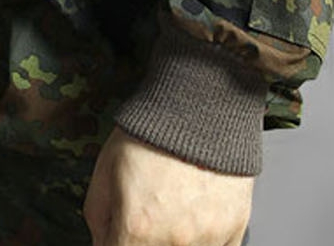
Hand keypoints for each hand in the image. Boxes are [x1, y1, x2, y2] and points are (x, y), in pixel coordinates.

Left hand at [83, 126, 253, 245]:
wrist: (199, 102)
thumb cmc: (153, 129)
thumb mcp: (105, 168)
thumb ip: (98, 216)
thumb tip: (104, 240)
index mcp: (138, 228)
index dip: (114, 242)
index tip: (118, 233)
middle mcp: (175, 241)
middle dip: (142, 239)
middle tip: (146, 213)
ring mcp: (208, 238)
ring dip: (172, 239)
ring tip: (171, 207)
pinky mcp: (235, 229)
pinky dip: (202, 238)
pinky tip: (193, 212)